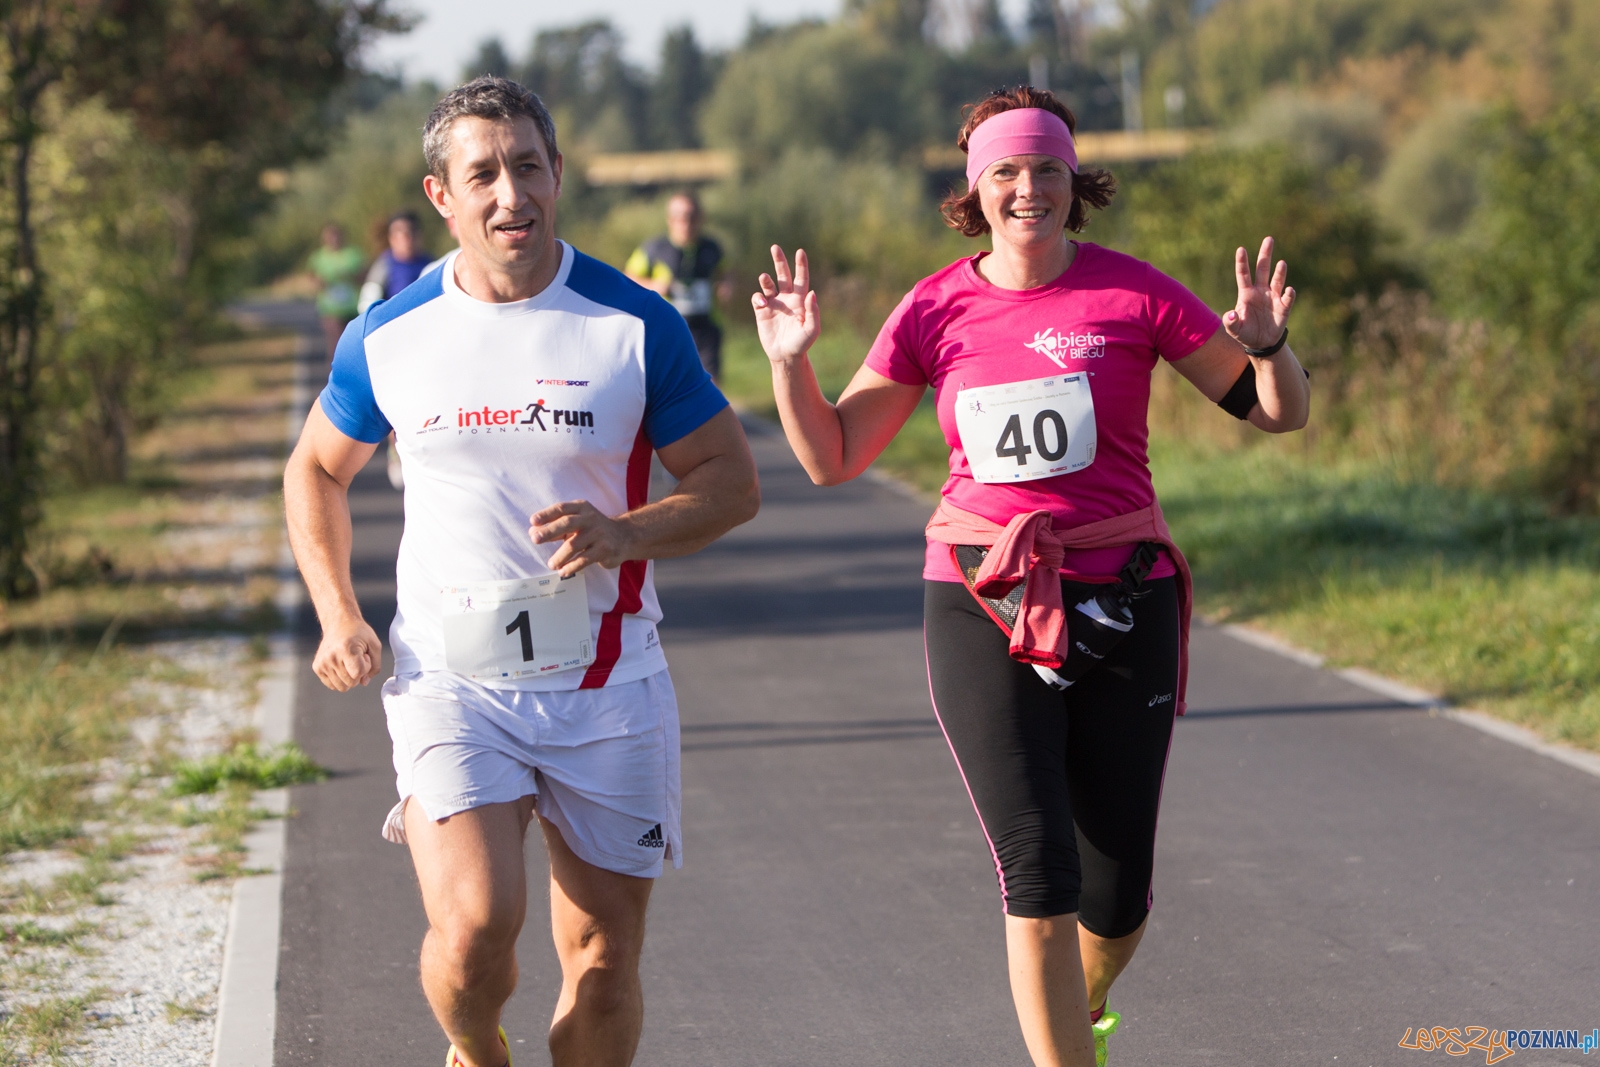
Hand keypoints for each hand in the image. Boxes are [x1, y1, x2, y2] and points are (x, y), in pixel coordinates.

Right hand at [312, 616, 381, 691]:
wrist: (339, 623)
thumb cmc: (359, 633)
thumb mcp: (374, 645)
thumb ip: (375, 666)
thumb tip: (364, 682)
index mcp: (345, 649)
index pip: (358, 674)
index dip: (365, 667)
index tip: (364, 656)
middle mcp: (331, 657)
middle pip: (350, 682)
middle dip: (358, 673)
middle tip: (356, 658)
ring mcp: (322, 663)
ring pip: (341, 687)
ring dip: (349, 677)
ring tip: (349, 661)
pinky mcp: (317, 667)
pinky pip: (332, 685)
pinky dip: (340, 679)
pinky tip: (341, 665)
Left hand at [530, 500, 635, 575]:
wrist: (625, 537)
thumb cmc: (593, 529)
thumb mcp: (577, 522)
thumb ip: (556, 527)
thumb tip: (532, 532)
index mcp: (581, 508)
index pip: (561, 508)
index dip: (546, 514)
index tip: (533, 521)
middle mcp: (590, 518)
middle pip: (567, 523)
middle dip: (550, 531)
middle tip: (535, 539)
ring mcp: (599, 534)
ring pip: (574, 545)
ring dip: (560, 556)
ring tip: (551, 564)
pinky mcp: (605, 550)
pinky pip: (584, 560)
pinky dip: (572, 567)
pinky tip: (563, 571)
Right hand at [752, 245, 820, 364]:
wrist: (785, 355)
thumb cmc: (802, 344)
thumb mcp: (812, 329)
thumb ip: (813, 311)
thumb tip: (812, 292)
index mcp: (800, 300)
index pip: (801, 278)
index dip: (801, 265)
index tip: (800, 252)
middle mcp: (786, 298)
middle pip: (783, 275)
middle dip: (779, 261)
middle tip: (775, 247)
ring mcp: (773, 304)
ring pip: (768, 284)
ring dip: (766, 279)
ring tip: (764, 278)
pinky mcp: (761, 311)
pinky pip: (757, 298)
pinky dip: (758, 296)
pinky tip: (761, 303)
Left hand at [1224, 236, 1296, 350]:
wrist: (1261, 343)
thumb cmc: (1245, 333)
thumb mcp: (1234, 330)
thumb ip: (1230, 322)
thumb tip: (1231, 315)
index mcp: (1246, 294)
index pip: (1243, 275)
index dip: (1242, 262)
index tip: (1241, 249)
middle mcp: (1260, 291)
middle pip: (1262, 269)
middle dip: (1265, 255)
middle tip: (1269, 239)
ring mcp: (1273, 297)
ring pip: (1277, 280)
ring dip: (1280, 272)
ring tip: (1281, 263)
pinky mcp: (1284, 307)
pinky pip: (1287, 298)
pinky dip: (1289, 294)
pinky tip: (1289, 290)